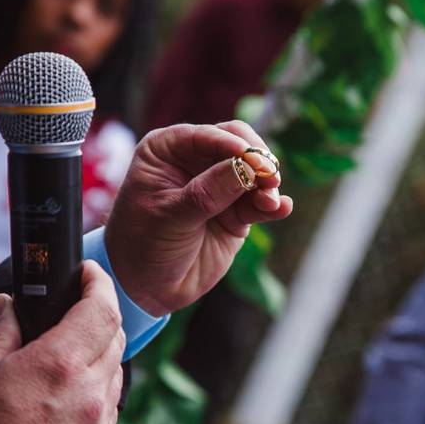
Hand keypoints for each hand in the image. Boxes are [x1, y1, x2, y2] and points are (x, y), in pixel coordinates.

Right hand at [0, 261, 124, 423]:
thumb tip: (7, 305)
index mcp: (59, 364)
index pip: (101, 308)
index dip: (100, 283)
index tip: (90, 272)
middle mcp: (89, 391)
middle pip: (115, 336)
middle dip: (100, 314)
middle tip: (76, 306)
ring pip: (116, 371)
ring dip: (101, 351)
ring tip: (70, 349)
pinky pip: (109, 405)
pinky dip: (99, 386)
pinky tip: (71, 389)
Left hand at [105, 120, 292, 316]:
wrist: (145, 288)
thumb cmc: (142, 245)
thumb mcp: (169, 216)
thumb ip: (207, 192)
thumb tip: (248, 166)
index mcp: (166, 150)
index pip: (204, 134)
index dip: (230, 143)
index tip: (250, 157)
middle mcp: (193, 161)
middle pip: (236, 145)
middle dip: (256, 159)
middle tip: (269, 175)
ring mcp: (218, 186)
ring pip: (253, 172)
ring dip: (267, 182)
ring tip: (270, 200)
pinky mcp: (235, 212)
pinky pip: (259, 202)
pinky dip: (272, 204)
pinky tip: (282, 208)